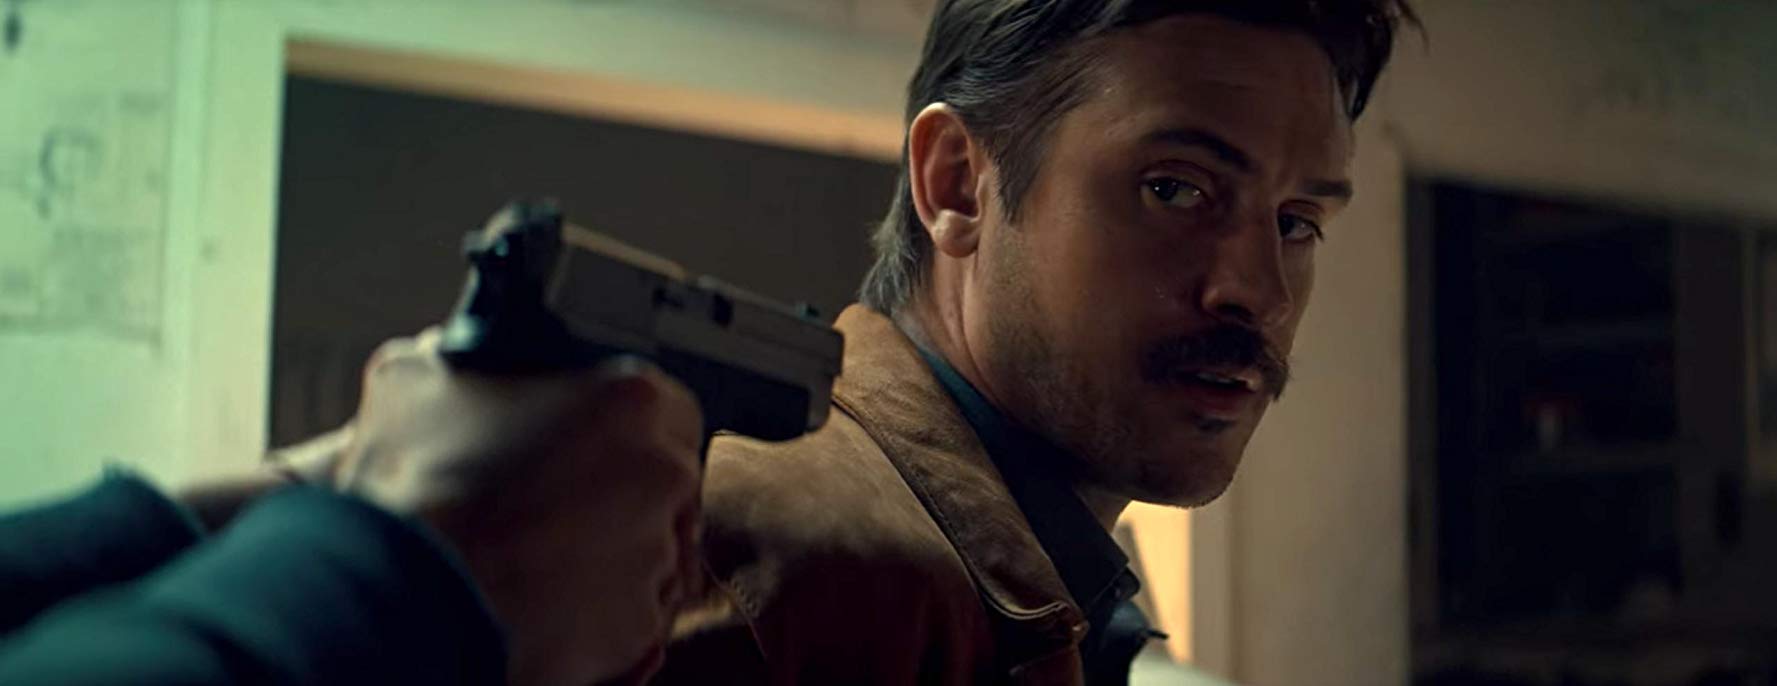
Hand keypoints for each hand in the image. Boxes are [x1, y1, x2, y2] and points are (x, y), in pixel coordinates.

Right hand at [334, 330, 704, 685]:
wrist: (404, 595)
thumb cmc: (416, 491)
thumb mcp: (413, 385)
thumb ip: (450, 359)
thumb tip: (443, 356)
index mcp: (630, 400)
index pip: (665, 409)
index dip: (625, 432)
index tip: (594, 447)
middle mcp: (662, 473)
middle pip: (665, 484)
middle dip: (621, 498)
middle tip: (558, 510)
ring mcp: (657, 553)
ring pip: (652, 552)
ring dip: (611, 555)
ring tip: (541, 558)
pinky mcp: (639, 623)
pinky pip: (634, 615)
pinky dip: (601, 615)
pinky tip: (547, 604)